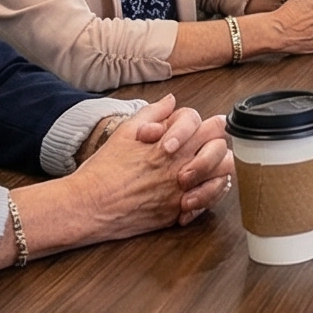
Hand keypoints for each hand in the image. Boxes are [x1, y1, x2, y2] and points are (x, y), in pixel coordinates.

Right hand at [14, 96, 235, 263]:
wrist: (89, 205)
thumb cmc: (103, 169)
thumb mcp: (125, 131)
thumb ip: (152, 112)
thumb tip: (171, 101)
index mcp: (170, 143)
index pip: (209, 125)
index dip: (210, 123)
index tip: (206, 126)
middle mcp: (181, 165)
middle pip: (221, 148)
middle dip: (218, 144)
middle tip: (209, 146)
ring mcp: (182, 190)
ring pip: (223, 175)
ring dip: (219, 169)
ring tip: (208, 167)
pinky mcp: (178, 212)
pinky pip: (210, 202)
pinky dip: (210, 193)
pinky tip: (199, 188)